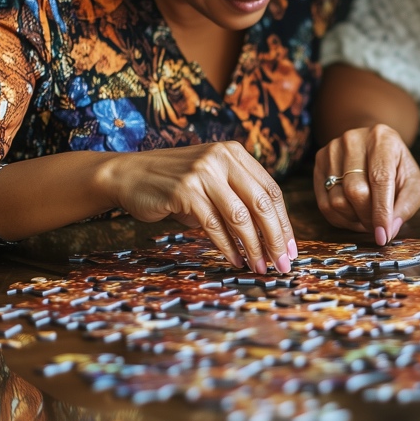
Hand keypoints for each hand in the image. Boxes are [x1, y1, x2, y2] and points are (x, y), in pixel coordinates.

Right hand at [103, 142, 295, 271]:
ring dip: (254, 247)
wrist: (129, 174)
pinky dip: (228, 247)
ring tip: (261, 267)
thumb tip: (271, 235)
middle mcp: (222, 158)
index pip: (271, 190)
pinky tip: (236, 260)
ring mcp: (203, 173)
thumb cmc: (175, 183)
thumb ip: (239, 197)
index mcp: (235, 153)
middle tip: (282, 264)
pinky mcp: (184, 191)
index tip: (290, 248)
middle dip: (276, 238)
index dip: (284, 222)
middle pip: (262, 204)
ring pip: (240, 217)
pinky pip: (214, 225)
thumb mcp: (213, 180)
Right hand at [314, 124, 419, 244]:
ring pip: (337, 200)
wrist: (374, 147)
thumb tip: (390, 230)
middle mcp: (353, 140)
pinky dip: (340, 218)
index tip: (383, 235)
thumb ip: (407, 205)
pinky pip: (324, 204)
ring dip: (354, 219)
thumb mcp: (413, 182)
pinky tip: (353, 214)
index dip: (381, 211)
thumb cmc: (396, 167)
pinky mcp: (319, 162)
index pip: (380, 179)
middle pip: (355, 191)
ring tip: (367, 217)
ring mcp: (332, 150)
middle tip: (378, 227)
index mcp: (382, 139)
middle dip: (368, 218)